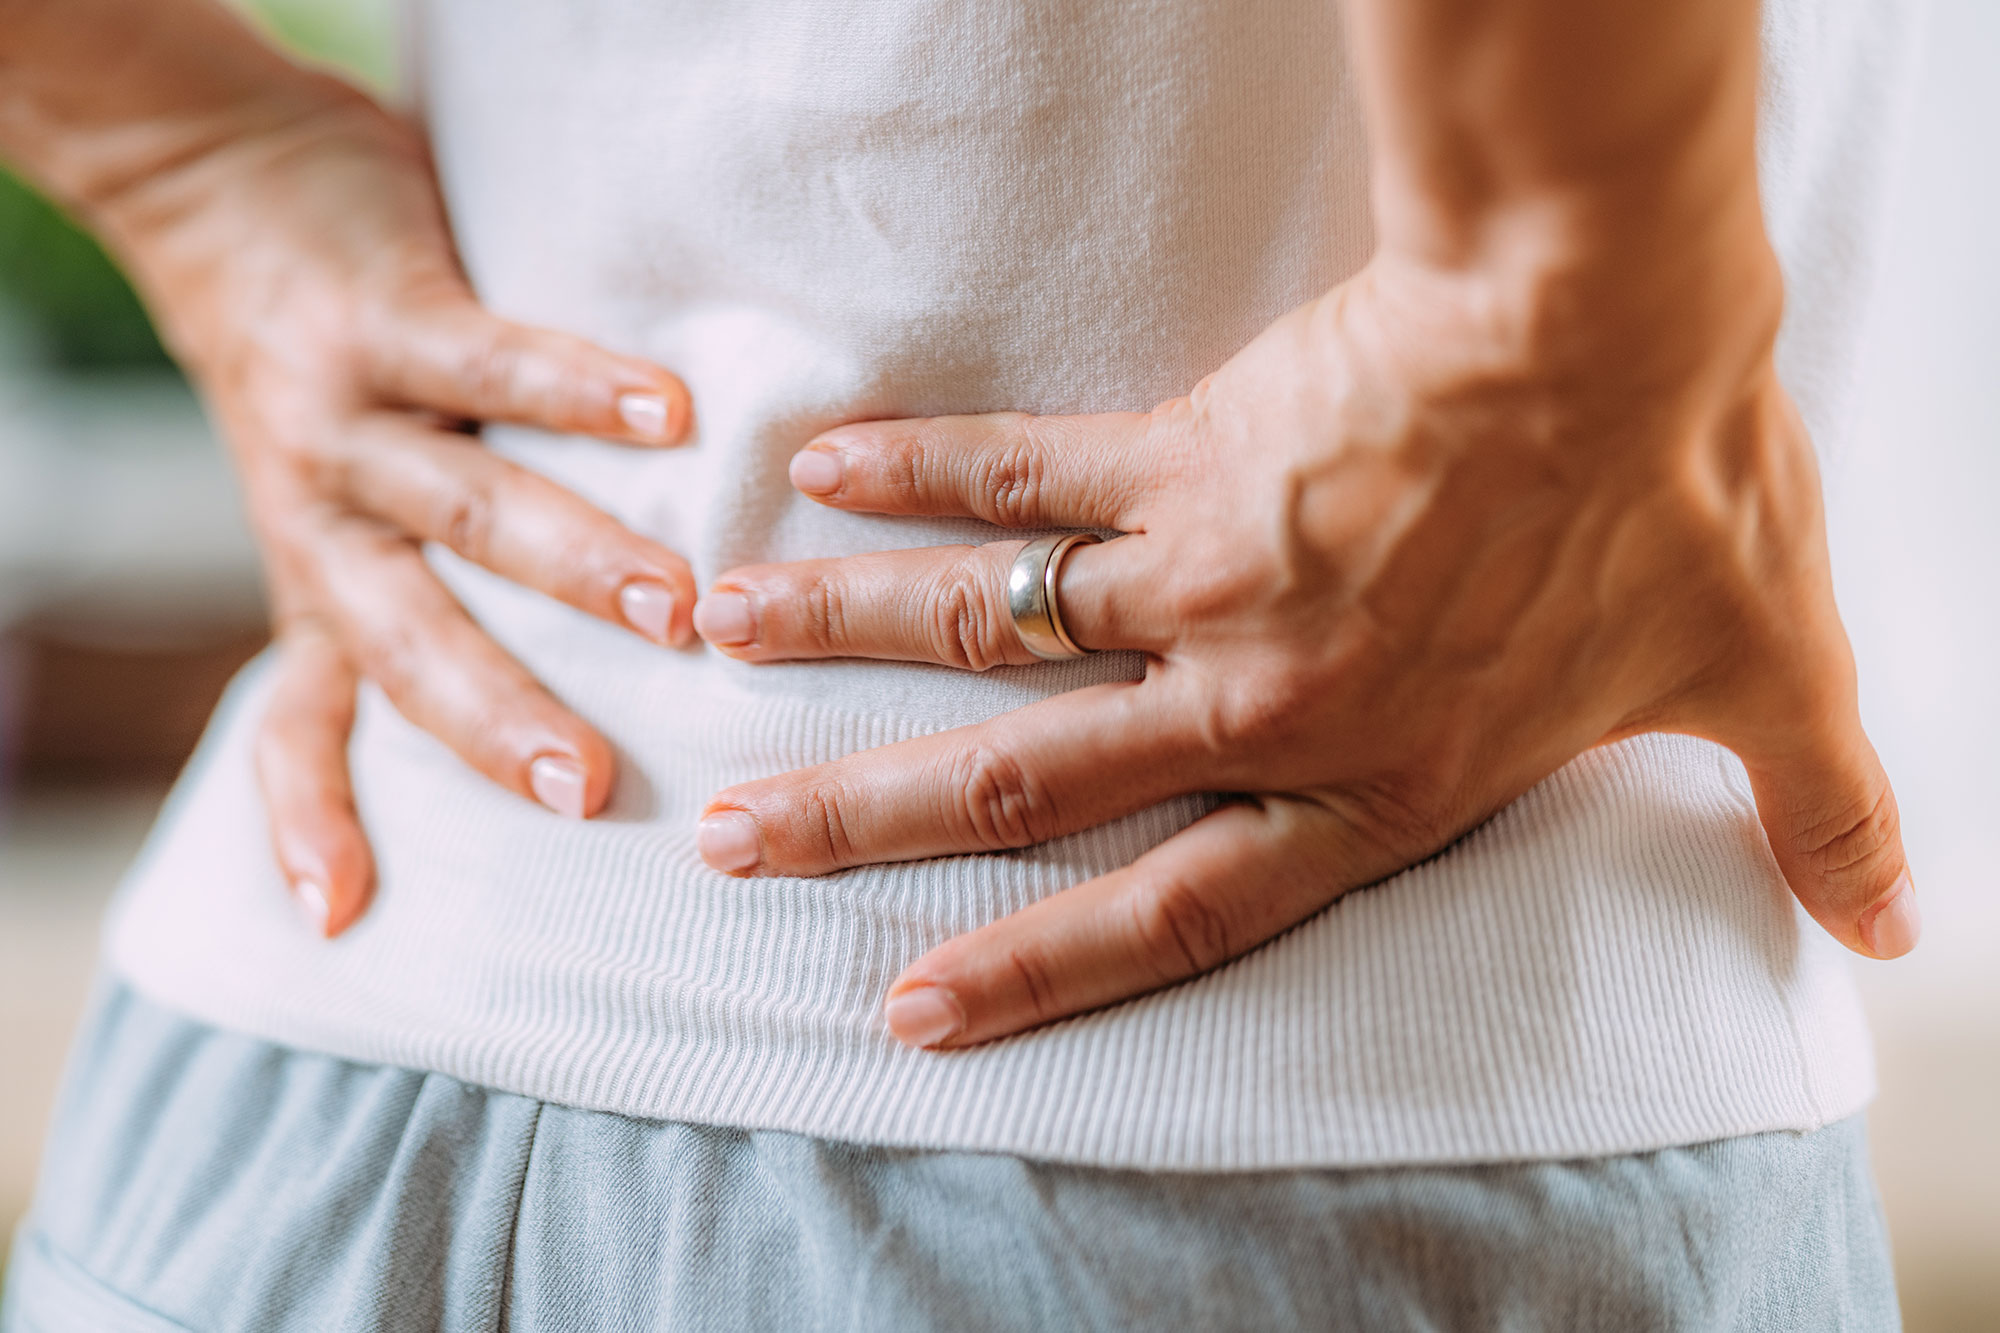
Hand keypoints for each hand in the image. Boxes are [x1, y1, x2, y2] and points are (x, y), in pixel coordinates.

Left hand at [109, 78, 698, 935]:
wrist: (212, 181)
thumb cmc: (319, 362)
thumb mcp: (331, 494)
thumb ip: (419, 576)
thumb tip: (567, 673)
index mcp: (317, 576)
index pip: (297, 718)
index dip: (308, 816)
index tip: (341, 919)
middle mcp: (324, 517)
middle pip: (407, 641)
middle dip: (499, 721)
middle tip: (595, 791)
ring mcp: (349, 419)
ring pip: (465, 508)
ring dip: (576, 565)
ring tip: (682, 609)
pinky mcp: (385, 315)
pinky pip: (490, 357)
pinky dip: (581, 389)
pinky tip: (669, 412)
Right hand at [694, 247, 1915, 1048]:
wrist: (1612, 323)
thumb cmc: (1683, 498)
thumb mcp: (1763, 679)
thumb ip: (1818, 814)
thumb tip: (1898, 927)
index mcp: (1371, 780)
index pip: (1175, 908)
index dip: (1038, 970)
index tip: (916, 1009)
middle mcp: (1259, 702)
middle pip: (1027, 785)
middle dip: (869, 826)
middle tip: (737, 842)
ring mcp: (1205, 578)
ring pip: (988, 628)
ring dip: (838, 638)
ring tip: (710, 636)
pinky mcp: (1187, 455)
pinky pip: (1028, 474)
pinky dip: (924, 473)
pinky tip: (822, 470)